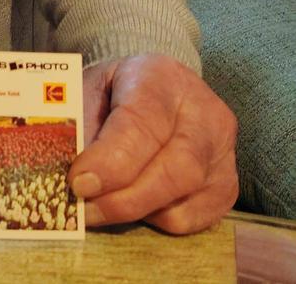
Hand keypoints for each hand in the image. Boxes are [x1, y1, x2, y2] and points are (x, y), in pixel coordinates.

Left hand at [70, 54, 237, 232]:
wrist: (154, 88)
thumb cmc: (113, 92)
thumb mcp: (87, 91)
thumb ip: (78, 128)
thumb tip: (67, 177)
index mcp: (160, 77)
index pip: (141, 124)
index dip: (110, 161)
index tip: (79, 184)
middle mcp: (203, 112)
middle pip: (176, 168)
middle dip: (124, 198)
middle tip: (84, 210)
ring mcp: (223, 150)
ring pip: (186, 196)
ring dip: (137, 211)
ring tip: (100, 207)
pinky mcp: (228, 184)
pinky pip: (196, 218)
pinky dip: (158, 219)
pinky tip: (134, 202)